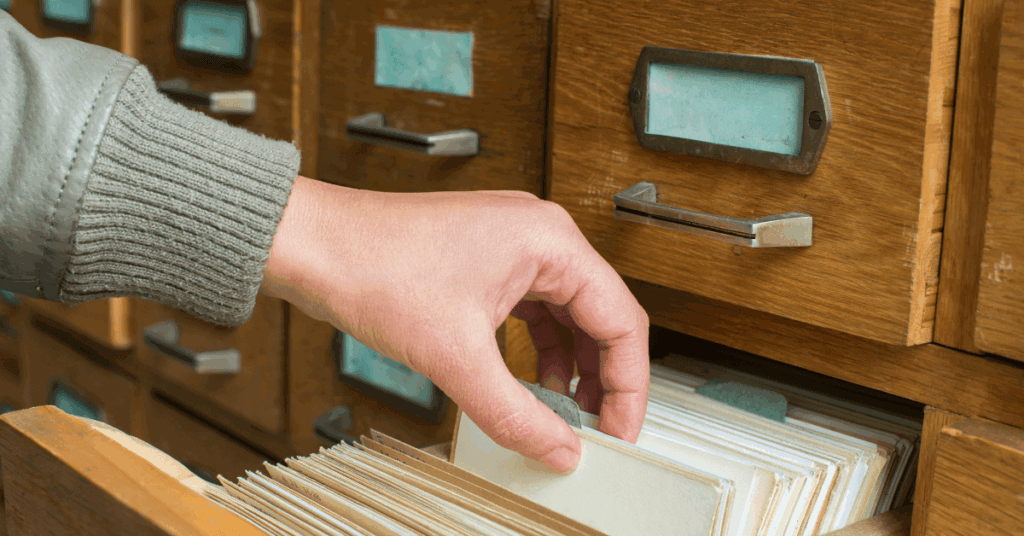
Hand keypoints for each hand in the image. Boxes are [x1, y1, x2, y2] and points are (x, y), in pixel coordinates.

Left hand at [262, 176, 648, 471]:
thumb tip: (559, 450)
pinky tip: (532, 384)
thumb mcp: (456, 357)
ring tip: (566, 415)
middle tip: (597, 430)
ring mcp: (514, 247)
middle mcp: (541, 236)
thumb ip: (516, 413)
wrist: (314, 246)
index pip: (621, 321)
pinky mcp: (489, 261)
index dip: (628, 385)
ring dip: (571, 367)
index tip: (619, 430)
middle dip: (602, 379)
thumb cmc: (372, 266)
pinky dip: (540, 350)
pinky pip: (536, 311)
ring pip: (569, 316)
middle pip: (600, 317)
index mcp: (550, 242)